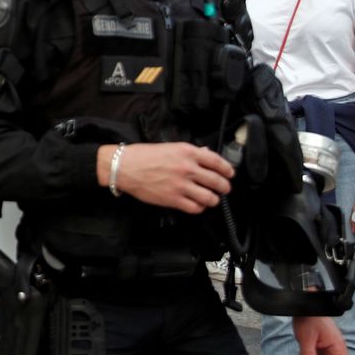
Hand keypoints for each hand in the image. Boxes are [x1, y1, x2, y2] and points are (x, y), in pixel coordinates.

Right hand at [104, 142, 232, 213]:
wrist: (124, 167)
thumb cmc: (143, 155)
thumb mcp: (170, 147)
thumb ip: (190, 152)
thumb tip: (206, 154)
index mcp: (188, 152)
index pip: (218, 162)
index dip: (228, 170)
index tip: (230, 173)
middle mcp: (188, 168)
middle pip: (217, 181)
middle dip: (224, 187)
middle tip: (224, 188)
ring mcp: (181, 185)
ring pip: (210, 198)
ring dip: (213, 199)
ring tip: (211, 199)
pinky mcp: (173, 199)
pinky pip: (195, 208)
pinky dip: (199, 208)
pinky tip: (197, 204)